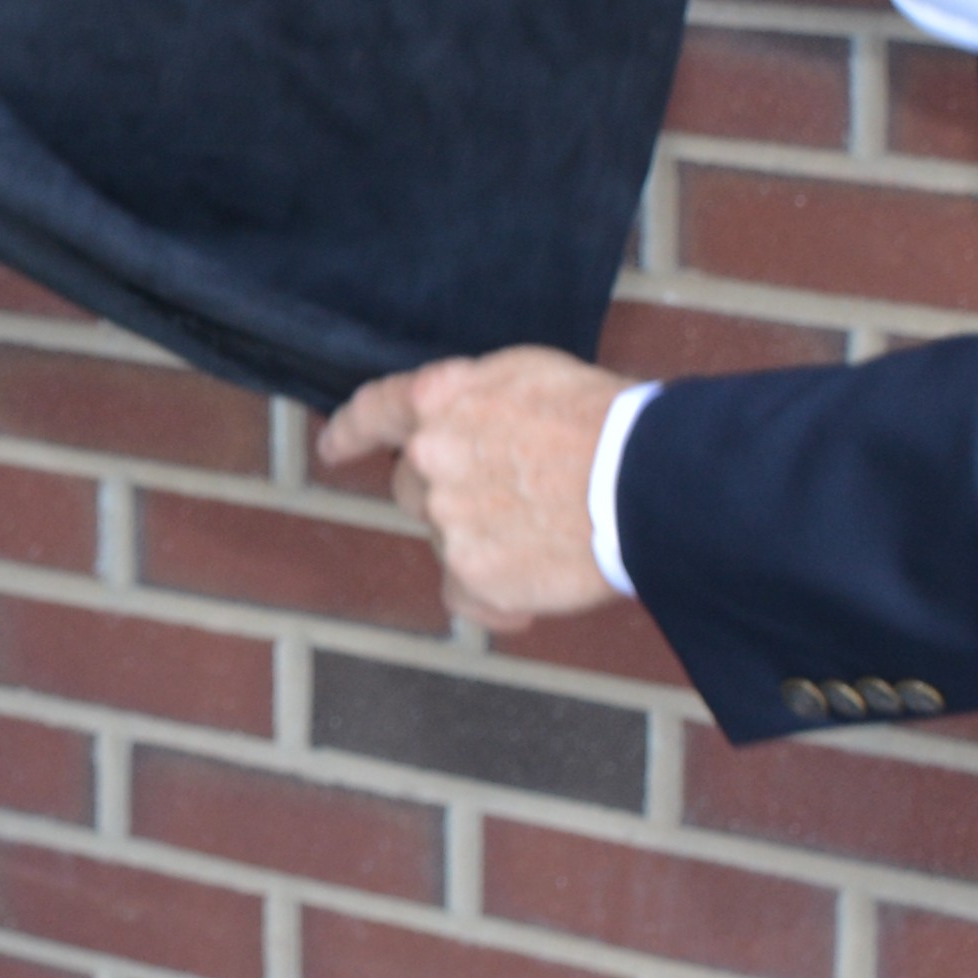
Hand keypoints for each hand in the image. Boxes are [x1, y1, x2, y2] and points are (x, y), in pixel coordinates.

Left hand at [313, 346, 623, 630]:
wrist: (646, 478)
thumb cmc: (606, 421)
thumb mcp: (528, 377)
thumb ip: (476, 402)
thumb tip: (462, 424)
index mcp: (439, 400)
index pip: (374, 412)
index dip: (350, 432)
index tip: (332, 448)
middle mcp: (430, 458)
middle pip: (413, 486)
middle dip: (451, 493)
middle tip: (516, 496)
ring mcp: (448, 521)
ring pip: (449, 541)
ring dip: (488, 542)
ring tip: (554, 535)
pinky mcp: (476, 576)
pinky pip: (466, 598)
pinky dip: (495, 600)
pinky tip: (534, 596)